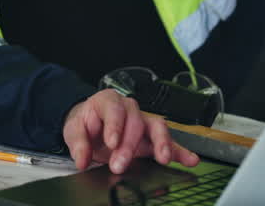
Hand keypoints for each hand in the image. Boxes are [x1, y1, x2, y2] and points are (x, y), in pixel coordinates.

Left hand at [62, 90, 198, 172]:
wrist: (92, 126)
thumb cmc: (87, 123)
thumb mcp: (74, 129)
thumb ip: (77, 142)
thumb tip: (81, 159)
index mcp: (108, 101)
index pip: (115, 109)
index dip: (115, 125)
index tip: (111, 142)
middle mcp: (129, 108)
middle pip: (135, 122)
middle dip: (129, 146)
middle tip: (120, 164)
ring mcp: (144, 122)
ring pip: (157, 127)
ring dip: (161, 144)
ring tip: (164, 159)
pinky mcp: (152, 138)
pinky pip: (170, 142)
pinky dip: (181, 151)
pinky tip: (190, 160)